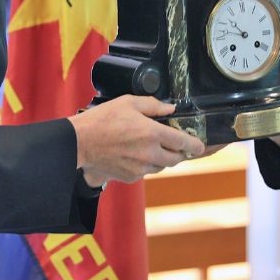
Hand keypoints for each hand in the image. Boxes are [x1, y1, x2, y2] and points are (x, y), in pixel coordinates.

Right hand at [69, 96, 205, 183]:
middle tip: (177, 146)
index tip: (199, 146)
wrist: (79, 143)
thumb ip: (153, 105)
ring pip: (161, 167)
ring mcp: (140, 168)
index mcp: (152, 133)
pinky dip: (146, 165)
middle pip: (176, 158)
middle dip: (179, 153)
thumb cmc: (101, 120)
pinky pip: (146, 172)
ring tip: (153, 148)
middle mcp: (150, 153)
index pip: (183, 142)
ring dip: (162, 159)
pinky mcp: (130, 177)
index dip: (195, 144)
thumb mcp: (128, 102)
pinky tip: (135, 155)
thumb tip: (170, 109)